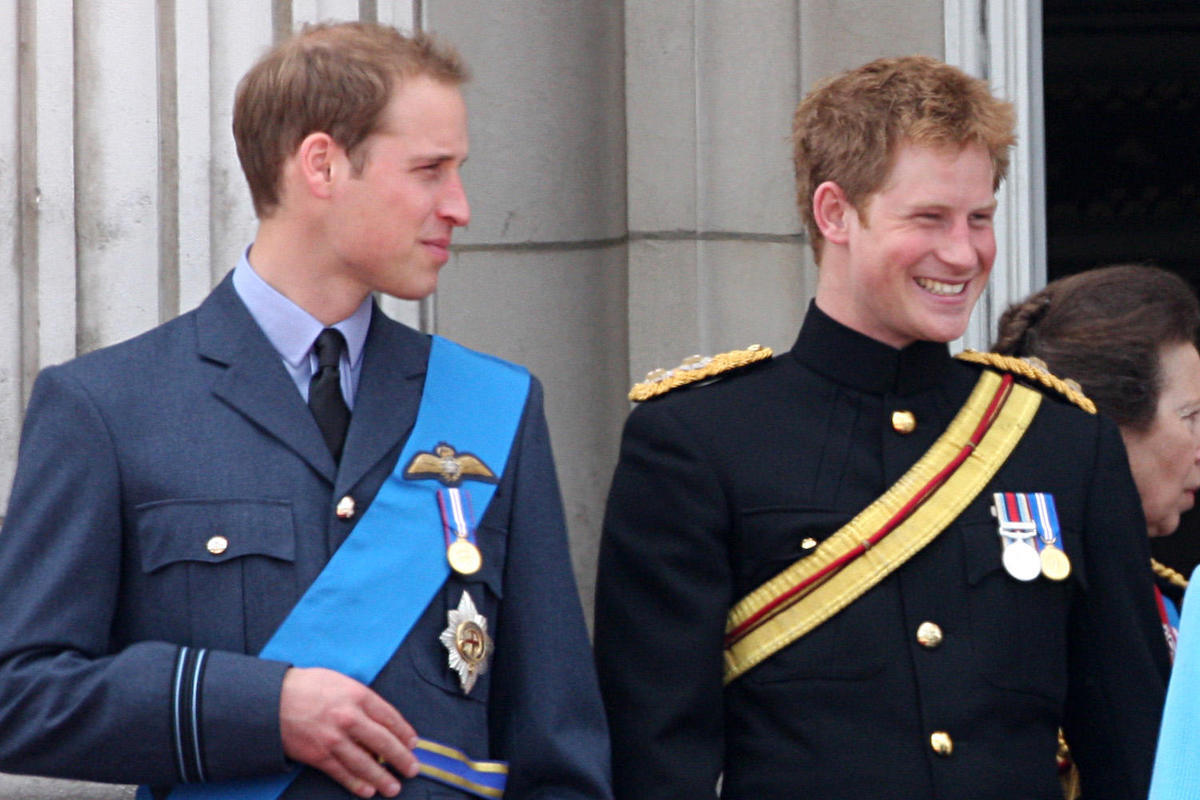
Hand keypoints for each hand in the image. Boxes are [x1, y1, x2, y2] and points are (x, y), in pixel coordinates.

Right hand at [279, 667, 418, 797]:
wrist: (272, 699)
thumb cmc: (309, 687)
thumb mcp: (341, 682)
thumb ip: (362, 700)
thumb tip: (382, 721)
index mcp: (358, 695)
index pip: (390, 717)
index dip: (404, 733)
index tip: (413, 744)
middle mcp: (349, 718)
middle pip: (383, 742)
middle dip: (401, 758)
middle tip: (412, 769)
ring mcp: (334, 739)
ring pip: (365, 763)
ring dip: (382, 778)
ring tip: (394, 788)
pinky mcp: (318, 755)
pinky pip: (342, 773)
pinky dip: (356, 784)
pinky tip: (368, 791)